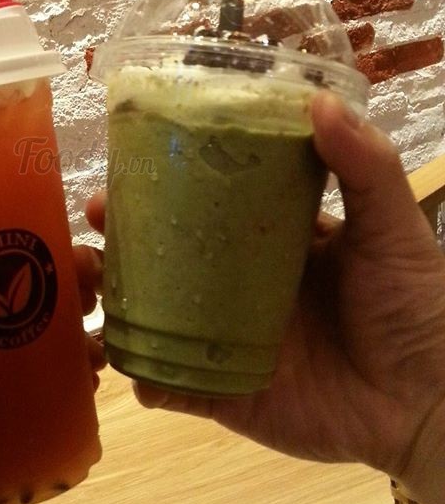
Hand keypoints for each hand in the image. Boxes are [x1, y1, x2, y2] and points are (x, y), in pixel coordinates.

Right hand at [84, 92, 444, 503]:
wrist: (427, 403)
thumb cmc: (415, 308)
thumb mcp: (392, 227)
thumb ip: (363, 166)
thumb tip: (319, 100)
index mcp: (276, 241)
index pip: (214, 202)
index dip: (173, 180)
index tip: (134, 156)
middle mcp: (243, 285)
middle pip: (173, 255)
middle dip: (126, 235)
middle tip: (96, 213)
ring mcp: (228, 341)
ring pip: (160, 316)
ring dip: (120, 301)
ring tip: (92, 285)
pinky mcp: (227, 393)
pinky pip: (174, 385)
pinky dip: (147, 378)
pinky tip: (126, 365)